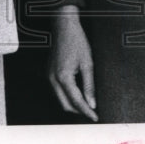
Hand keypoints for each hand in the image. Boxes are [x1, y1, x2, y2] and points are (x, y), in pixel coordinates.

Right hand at [48, 6, 97, 121]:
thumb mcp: (87, 63)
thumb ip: (89, 85)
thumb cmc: (77, 41)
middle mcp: (53, 78)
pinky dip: (67, 96)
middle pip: (65, 105)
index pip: (76, 101)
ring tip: (87, 104)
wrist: (64, 26)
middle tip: (92, 112)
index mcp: (63, 76)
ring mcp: (49, 76)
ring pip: (60, 99)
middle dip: (79, 111)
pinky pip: (57, 91)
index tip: (95, 117)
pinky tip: (78, 94)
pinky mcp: (49, 73)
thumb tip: (92, 103)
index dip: (87, 111)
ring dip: (73, 104)